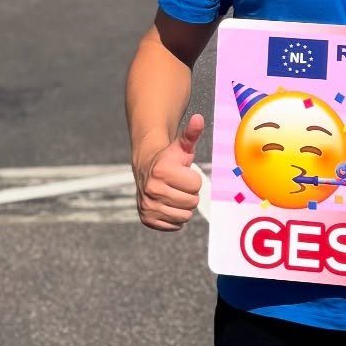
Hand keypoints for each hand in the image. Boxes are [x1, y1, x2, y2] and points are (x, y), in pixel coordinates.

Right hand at [133, 112, 204, 230]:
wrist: (146, 168)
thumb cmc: (169, 158)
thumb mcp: (181, 146)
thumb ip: (191, 134)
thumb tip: (199, 119)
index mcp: (162, 171)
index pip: (196, 186)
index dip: (193, 179)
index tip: (182, 173)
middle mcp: (152, 189)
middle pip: (192, 203)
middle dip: (189, 194)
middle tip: (178, 185)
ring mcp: (148, 206)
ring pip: (184, 216)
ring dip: (183, 207)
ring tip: (173, 194)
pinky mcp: (147, 219)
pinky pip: (174, 226)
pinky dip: (174, 218)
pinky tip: (167, 204)